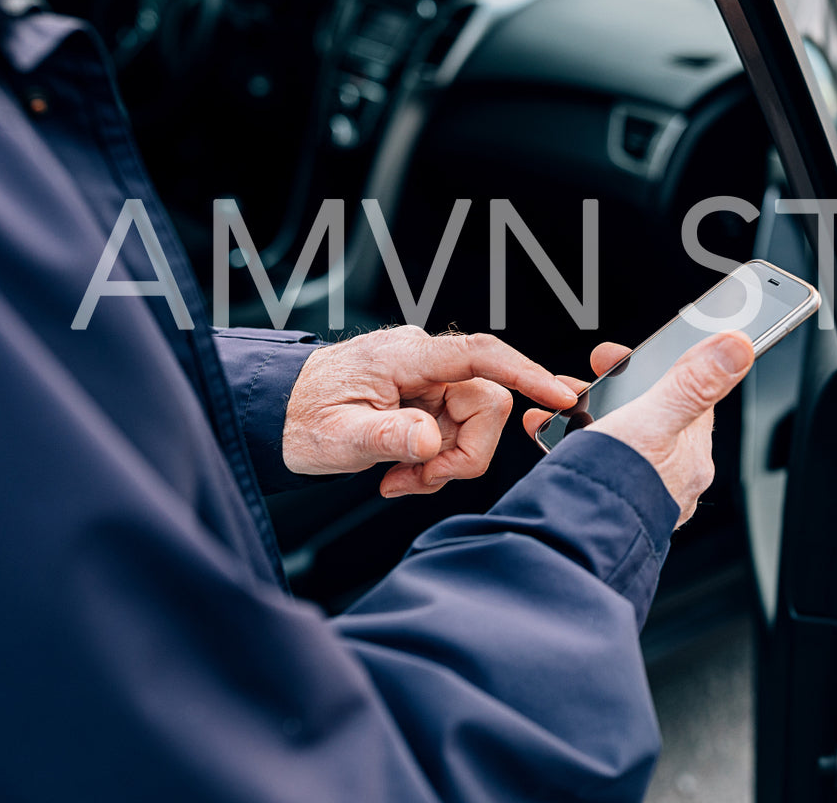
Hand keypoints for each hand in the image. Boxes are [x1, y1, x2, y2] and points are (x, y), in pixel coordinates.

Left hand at [285, 327, 576, 497]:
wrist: (276, 413)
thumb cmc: (299, 417)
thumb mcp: (335, 438)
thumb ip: (387, 437)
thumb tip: (432, 440)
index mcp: (406, 356)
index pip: (479, 355)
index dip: (525, 372)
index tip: (560, 394)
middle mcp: (425, 361)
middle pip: (487, 402)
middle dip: (463, 453)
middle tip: (418, 481)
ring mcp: (429, 379)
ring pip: (475, 424)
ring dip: (445, 463)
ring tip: (398, 480)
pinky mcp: (429, 399)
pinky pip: (456, 432)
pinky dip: (435, 461)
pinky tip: (401, 472)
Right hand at [523, 332, 754, 525]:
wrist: (570, 547)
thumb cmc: (615, 488)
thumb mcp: (653, 419)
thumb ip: (694, 382)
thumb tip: (739, 347)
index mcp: (691, 454)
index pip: (689, 394)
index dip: (660, 365)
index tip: (626, 354)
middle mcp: (671, 477)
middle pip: (649, 414)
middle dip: (614, 391)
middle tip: (583, 382)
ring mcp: (638, 491)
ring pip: (617, 438)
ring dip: (587, 416)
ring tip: (560, 410)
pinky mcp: (606, 503)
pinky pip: (591, 463)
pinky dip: (569, 446)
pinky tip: (551, 439)